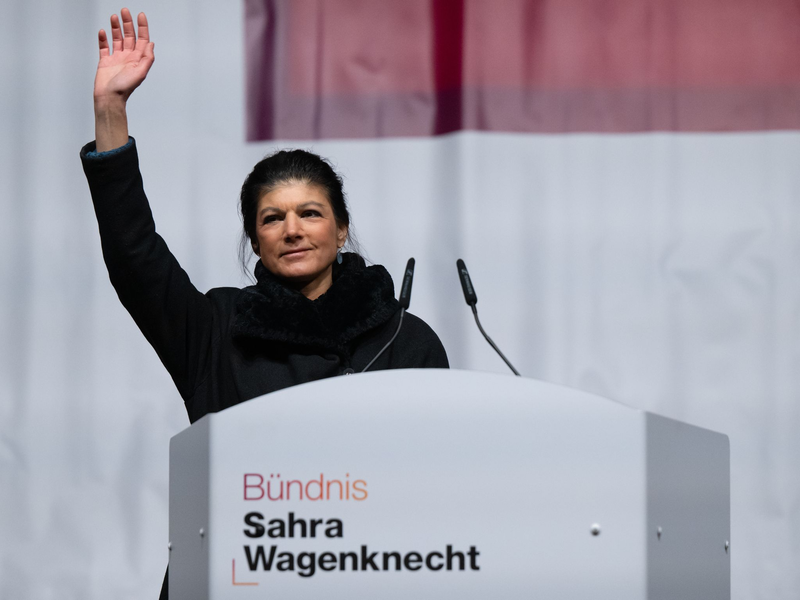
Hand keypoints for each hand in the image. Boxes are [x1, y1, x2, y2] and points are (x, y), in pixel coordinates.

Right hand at [93, 8, 153, 151]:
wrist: (109, 98)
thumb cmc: (125, 88)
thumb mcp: (140, 72)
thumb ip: (147, 58)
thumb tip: (151, 44)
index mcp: (138, 59)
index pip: (142, 40)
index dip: (142, 27)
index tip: (140, 15)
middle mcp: (128, 57)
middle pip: (129, 36)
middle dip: (128, 23)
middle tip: (125, 11)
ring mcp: (116, 59)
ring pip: (117, 39)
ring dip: (116, 28)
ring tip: (114, 17)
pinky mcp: (105, 61)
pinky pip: (104, 47)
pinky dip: (103, 39)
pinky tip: (103, 31)